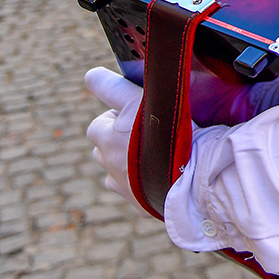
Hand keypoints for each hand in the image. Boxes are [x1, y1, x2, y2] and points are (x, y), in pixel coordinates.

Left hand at [84, 67, 153, 217]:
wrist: (189, 175)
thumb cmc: (162, 134)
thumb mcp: (136, 100)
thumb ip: (111, 87)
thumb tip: (90, 76)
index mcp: (104, 137)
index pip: (99, 122)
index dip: (118, 114)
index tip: (135, 113)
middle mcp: (108, 163)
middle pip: (106, 147)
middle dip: (120, 139)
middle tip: (149, 132)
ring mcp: (122, 185)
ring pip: (118, 170)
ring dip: (129, 162)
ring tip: (155, 154)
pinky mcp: (139, 203)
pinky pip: (136, 191)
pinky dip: (143, 183)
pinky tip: (162, 174)